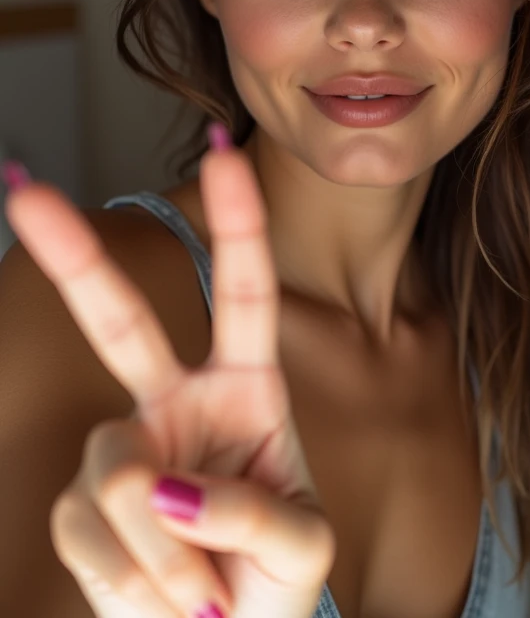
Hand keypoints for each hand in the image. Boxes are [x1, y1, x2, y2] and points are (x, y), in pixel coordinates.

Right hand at [4, 129, 335, 617]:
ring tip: (204, 596)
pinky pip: (87, 532)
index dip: (237, 225)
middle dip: (75, 258)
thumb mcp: (301, 550)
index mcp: (246, 389)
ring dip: (161, 548)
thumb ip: (250, 515)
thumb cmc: (276, 582)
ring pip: (117, 473)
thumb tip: (158, 484)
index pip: (243, 296)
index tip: (225, 155)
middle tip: (24, 191)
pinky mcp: (83, 509)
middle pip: (121, 324)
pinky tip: (167, 601)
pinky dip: (133, 581)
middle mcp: (177, 404)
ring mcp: (125, 452)